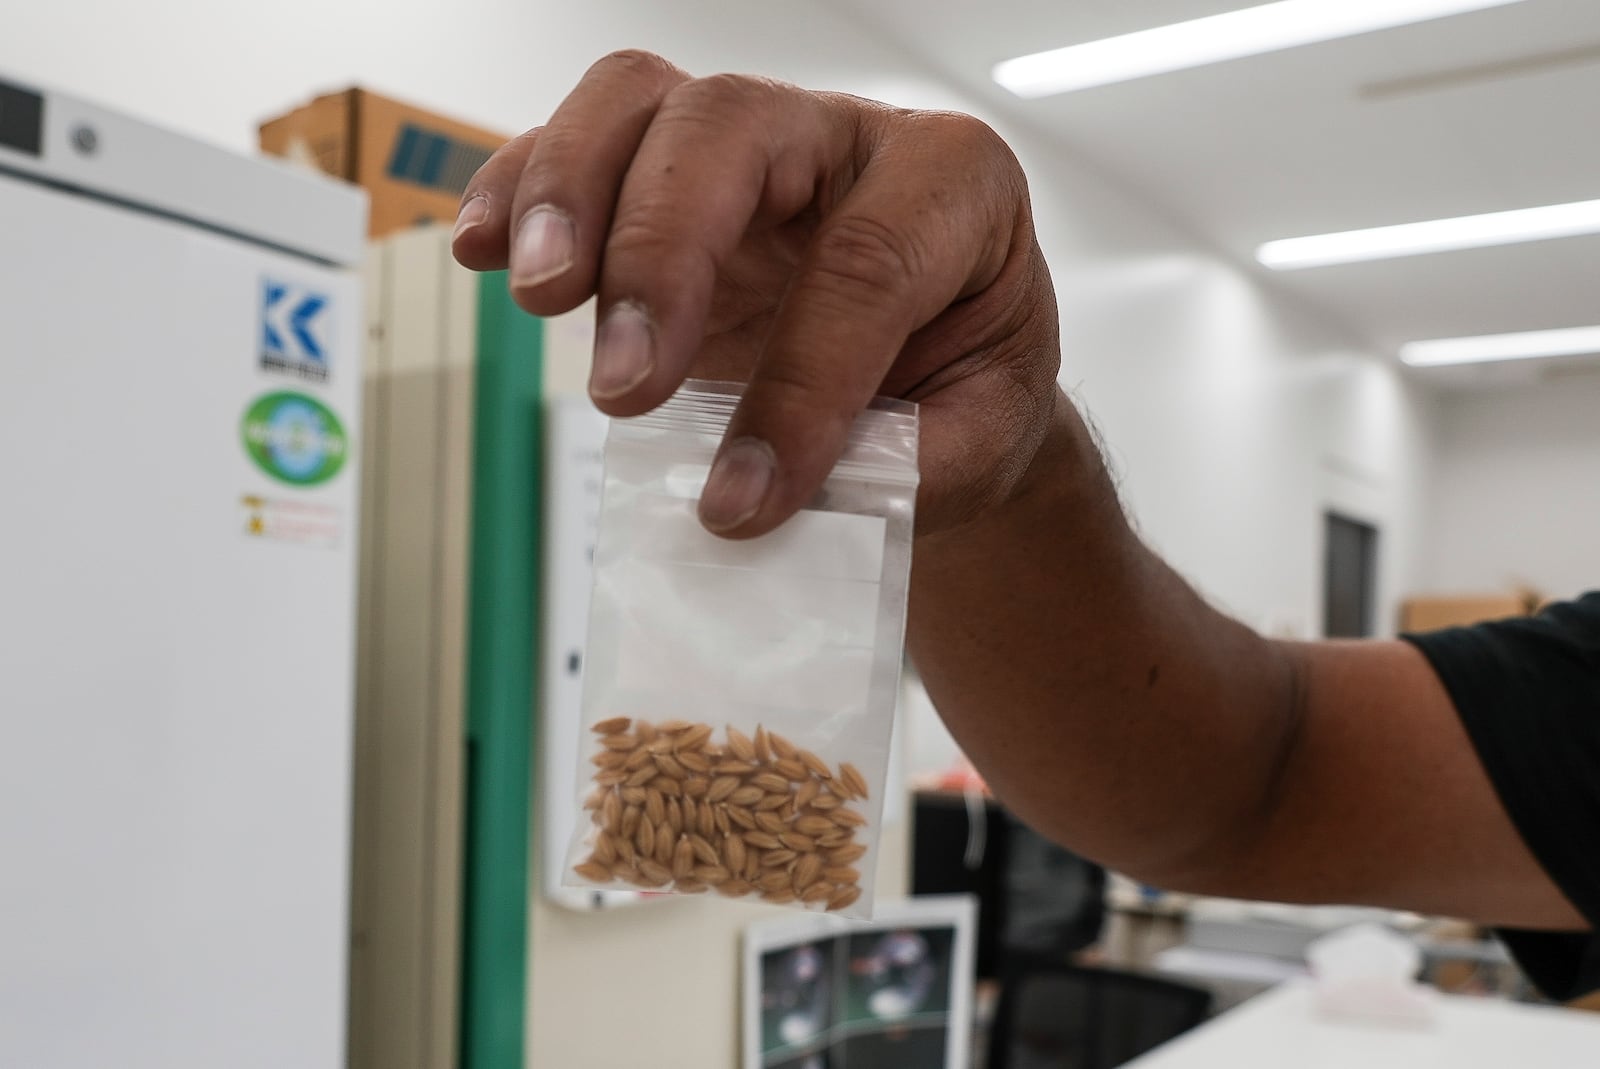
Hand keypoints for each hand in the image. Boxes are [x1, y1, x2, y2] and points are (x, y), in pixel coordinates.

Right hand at [452, 50, 1061, 536]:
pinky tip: (481, 252)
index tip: (745, 499)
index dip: (800, 384)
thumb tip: (772, 486)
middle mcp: (844, 138)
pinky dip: (516, 187)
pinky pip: (576, 142)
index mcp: (952, 185)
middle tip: (626, 385)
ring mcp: (749, 145)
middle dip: (660, 254)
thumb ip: (905, 464)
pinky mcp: (667, 176)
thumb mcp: (978, 441)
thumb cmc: (963, 390)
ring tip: (540, 299)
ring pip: (640, 100)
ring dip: (568, 194)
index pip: (866, 259)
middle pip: (728, 129)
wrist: (944, 376)